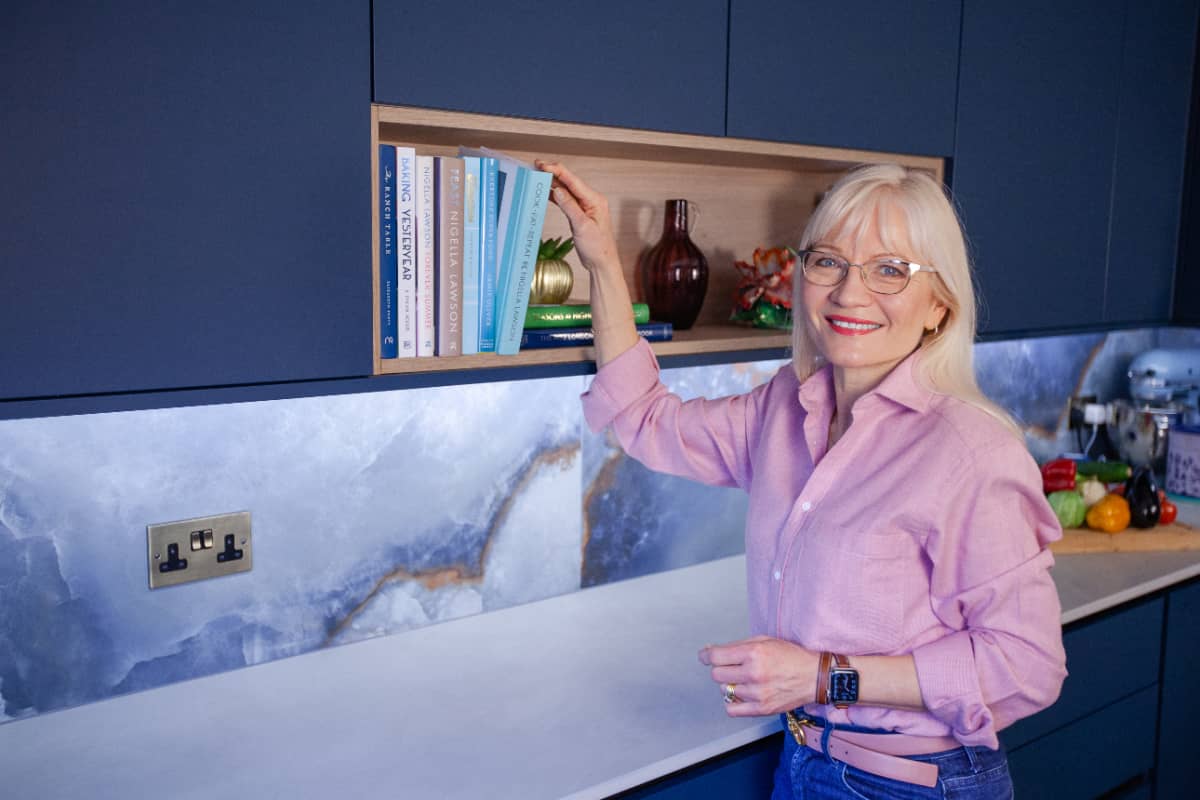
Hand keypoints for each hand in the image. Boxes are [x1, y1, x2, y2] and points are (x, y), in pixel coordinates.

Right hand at [535, 160, 620, 275]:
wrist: (602, 263)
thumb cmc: (597, 248)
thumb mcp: (582, 226)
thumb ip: (569, 206)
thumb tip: (557, 189)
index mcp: (594, 200)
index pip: (572, 180)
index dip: (556, 170)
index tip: (542, 165)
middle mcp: (591, 200)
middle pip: (569, 181)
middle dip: (552, 173)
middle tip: (535, 167)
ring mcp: (585, 206)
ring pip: (566, 190)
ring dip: (552, 182)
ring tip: (537, 175)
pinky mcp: (580, 213)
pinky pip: (566, 200)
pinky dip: (555, 195)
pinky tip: (545, 191)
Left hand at [698, 636, 818, 716]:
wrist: (814, 676)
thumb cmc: (790, 656)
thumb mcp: (764, 640)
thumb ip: (737, 646)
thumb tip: (710, 651)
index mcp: (753, 653)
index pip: (715, 657)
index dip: (706, 655)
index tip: (705, 656)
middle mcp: (753, 673)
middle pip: (717, 674)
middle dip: (722, 669)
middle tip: (733, 667)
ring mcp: (757, 693)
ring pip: (725, 690)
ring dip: (731, 684)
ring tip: (746, 680)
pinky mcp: (762, 709)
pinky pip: (732, 709)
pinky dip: (733, 702)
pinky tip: (742, 694)